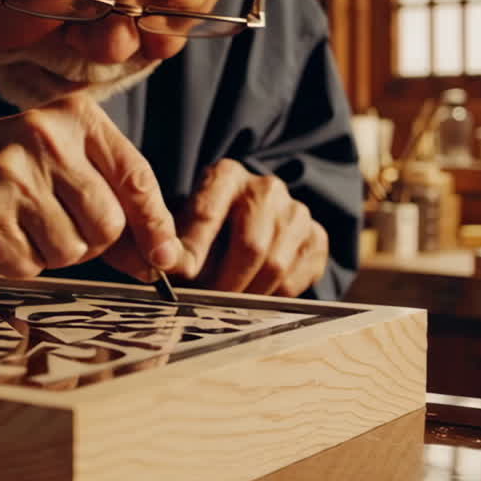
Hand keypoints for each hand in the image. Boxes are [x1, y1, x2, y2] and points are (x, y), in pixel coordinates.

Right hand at [0, 94, 181, 278]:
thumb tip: (161, 258)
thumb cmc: (1, 169)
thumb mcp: (59, 164)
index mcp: (74, 118)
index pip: (135, 176)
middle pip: (108, 224)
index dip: (155, 225)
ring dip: (51, 253)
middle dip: (90, 244)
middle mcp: (46, 139)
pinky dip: (18, 263)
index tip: (164, 256)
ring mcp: (14, 175)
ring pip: (71, 250)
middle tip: (58, 229)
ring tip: (23, 225)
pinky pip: (29, 265)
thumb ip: (110, 204)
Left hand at [171, 158, 327, 296]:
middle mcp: (266, 188)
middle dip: (225, 284)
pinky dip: (273, 298)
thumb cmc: (205, 226)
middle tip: (207, 304)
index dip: (192, 252)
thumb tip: (163, 265)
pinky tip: (253, 298)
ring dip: (248, 295)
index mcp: (226, 175)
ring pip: (276, 266)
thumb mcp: (182, 224)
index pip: (207, 214)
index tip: (179, 277)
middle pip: (251, 246)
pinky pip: (296, 280)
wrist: (246, 218)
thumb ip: (176, 243)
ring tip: (227, 305)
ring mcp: (296, 211)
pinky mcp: (316, 238)